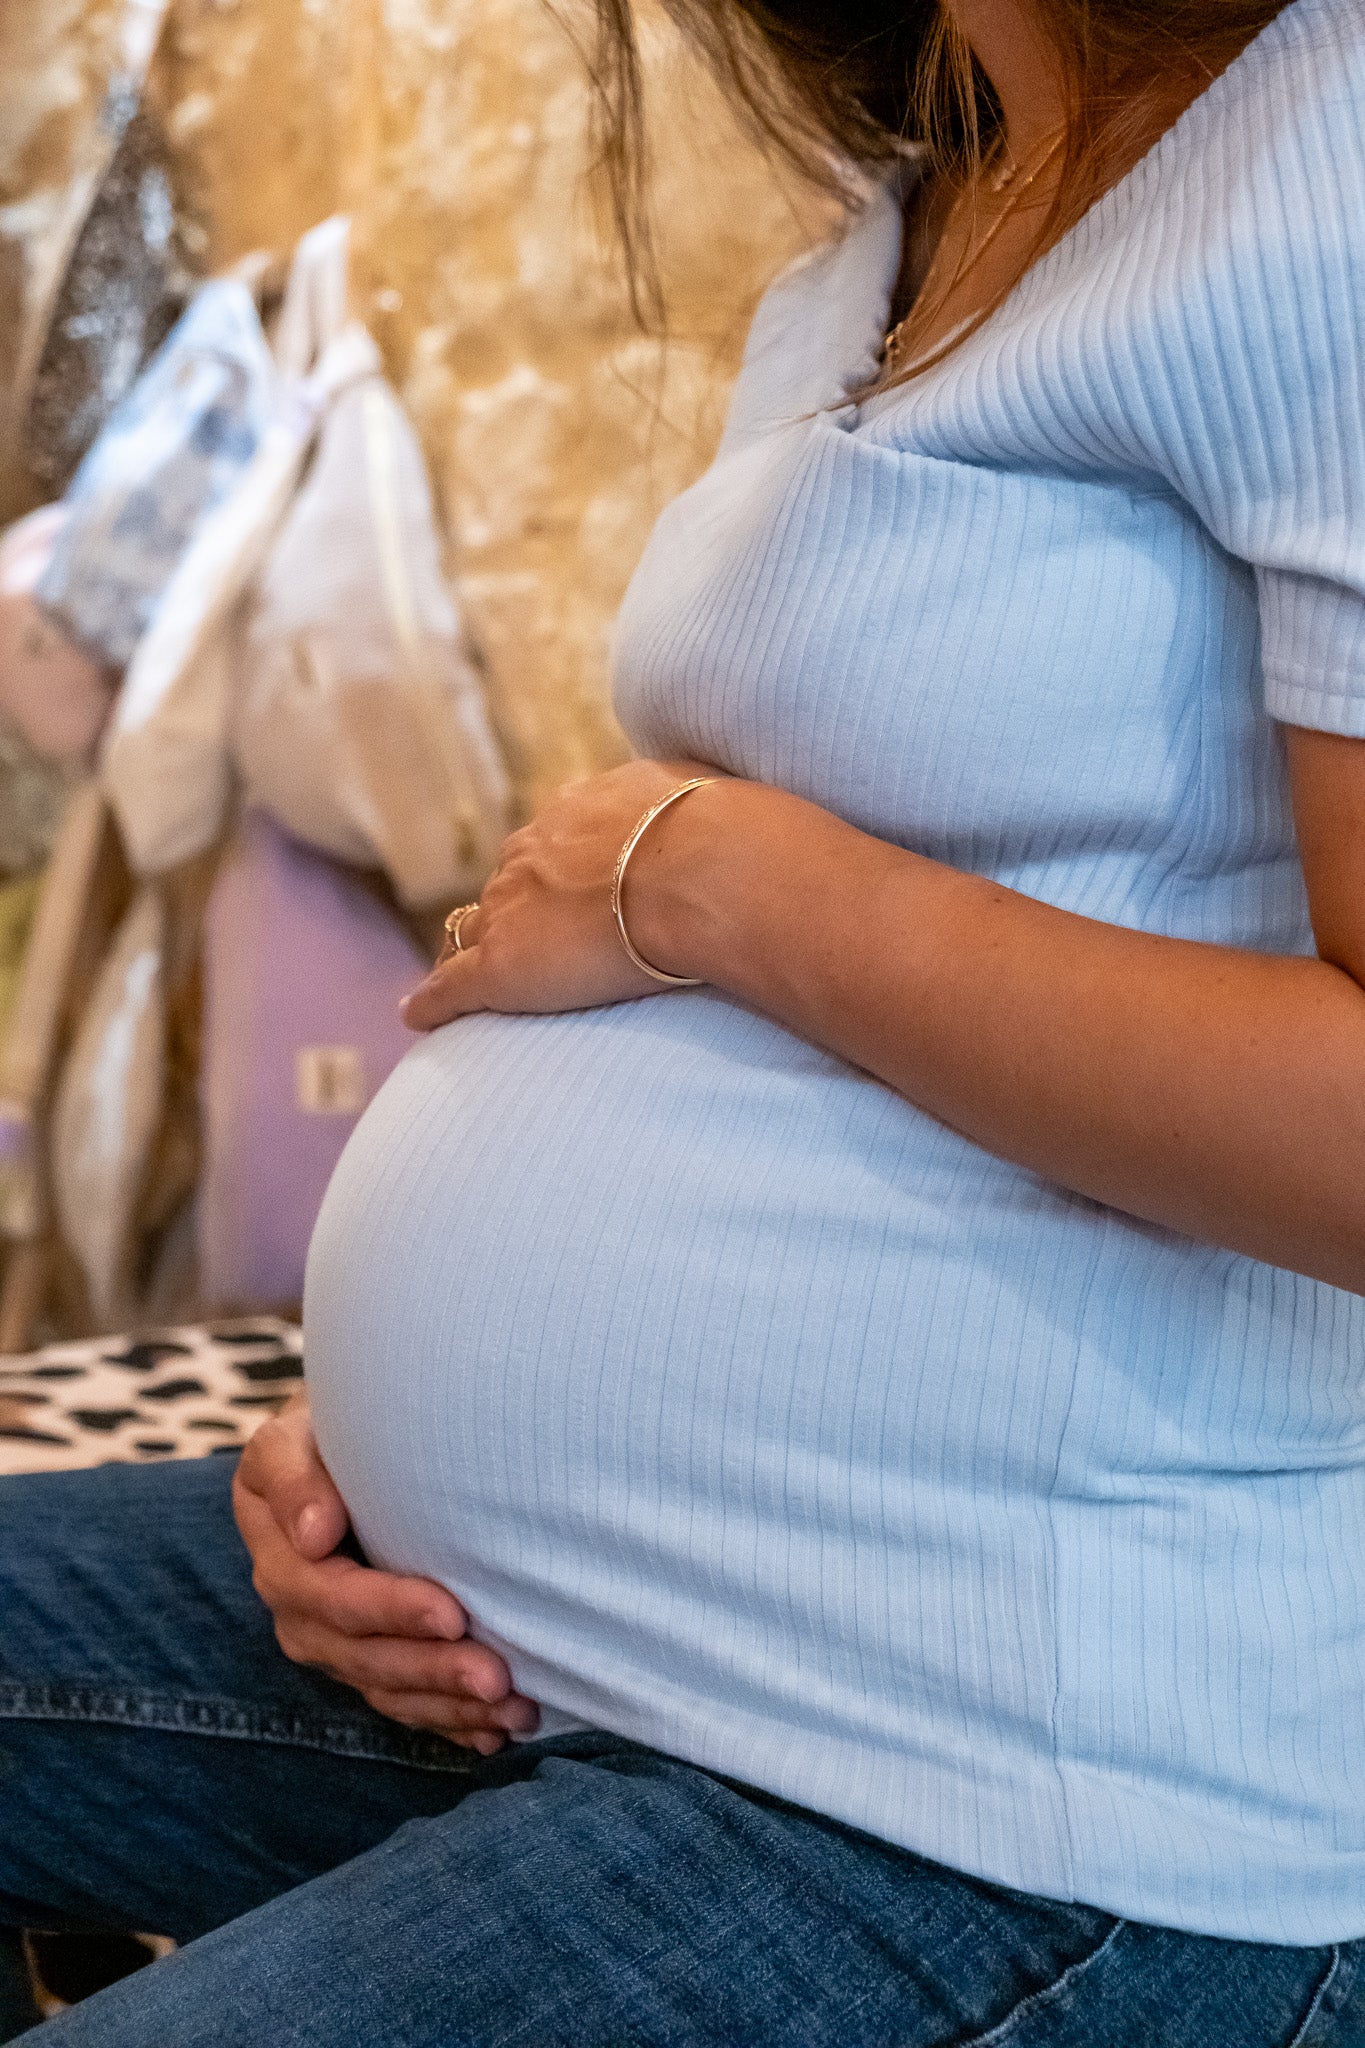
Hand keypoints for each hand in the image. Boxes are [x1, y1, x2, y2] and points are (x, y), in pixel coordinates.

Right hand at [232, 1392, 538, 1753]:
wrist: (349, 1435)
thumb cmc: (331, 1424)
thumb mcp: (294, 1432)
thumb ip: (293, 1474)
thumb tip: (313, 1535)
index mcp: (279, 1552)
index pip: (330, 1597)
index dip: (389, 1610)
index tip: (451, 1610)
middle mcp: (299, 1606)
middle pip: (362, 1656)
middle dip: (432, 1670)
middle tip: (496, 1675)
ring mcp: (334, 1639)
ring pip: (388, 1689)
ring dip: (449, 1704)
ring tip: (513, 1707)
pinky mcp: (370, 1657)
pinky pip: (405, 1703)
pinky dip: (450, 1722)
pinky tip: (496, 1732)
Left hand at [400, 759, 718, 1031]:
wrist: (700, 872)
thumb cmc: (718, 835)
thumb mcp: (698, 792)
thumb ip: (681, 802)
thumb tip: (700, 803)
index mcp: (579, 814)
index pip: (551, 846)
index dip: (554, 873)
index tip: (563, 891)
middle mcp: (533, 854)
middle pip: (506, 887)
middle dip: (510, 910)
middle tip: (518, 939)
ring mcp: (511, 910)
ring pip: (472, 932)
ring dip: (469, 951)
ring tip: (462, 979)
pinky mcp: (500, 967)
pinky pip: (450, 988)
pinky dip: (433, 1003)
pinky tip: (418, 1016)